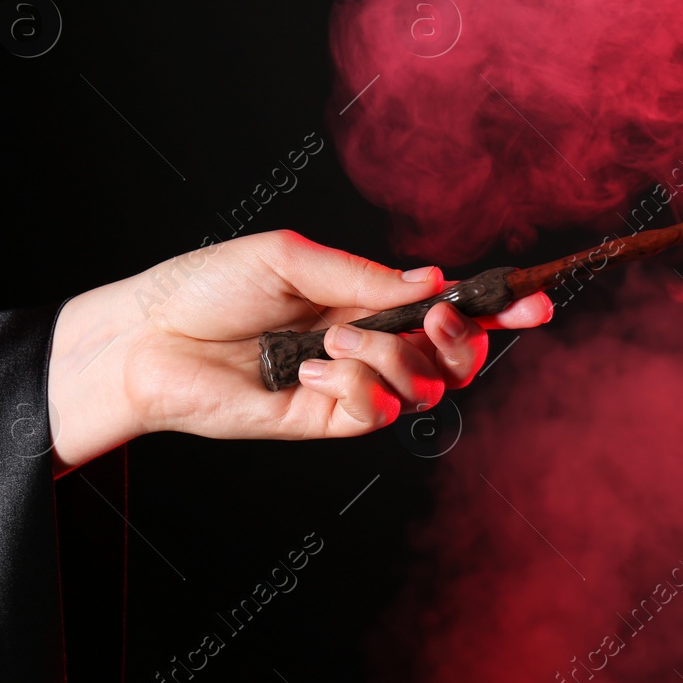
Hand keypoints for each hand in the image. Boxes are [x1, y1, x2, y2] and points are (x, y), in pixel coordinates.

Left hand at [45, 230, 552, 474]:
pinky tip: (310, 372)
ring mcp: (350, 387)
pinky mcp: (324, 422)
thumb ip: (367, 278)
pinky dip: (353, 387)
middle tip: (436, 318)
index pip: (448, 309)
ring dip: (391, 357)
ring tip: (334, 342)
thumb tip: (433, 282)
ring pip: (422, 387)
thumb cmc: (208, 286)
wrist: (146, 338)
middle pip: (455, 358)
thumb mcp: (292, 260)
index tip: (536, 303)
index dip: (497, 309)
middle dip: (461, 339)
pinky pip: (374, 412)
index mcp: (367, 300)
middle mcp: (368, 345)